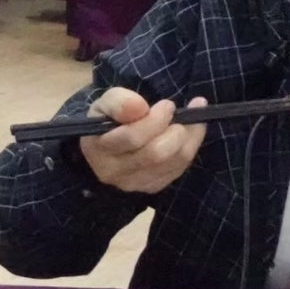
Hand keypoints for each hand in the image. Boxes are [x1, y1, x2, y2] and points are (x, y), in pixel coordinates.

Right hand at [76, 88, 207, 193]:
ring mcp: (134, 183)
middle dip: (176, 130)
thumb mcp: (106, 103)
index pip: (132, 137)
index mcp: (99, 148)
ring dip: (189, 137)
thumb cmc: (107, 120)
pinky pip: (179, 168)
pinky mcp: (152, 187)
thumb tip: (140, 107)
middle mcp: (114, 171)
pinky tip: (190, 132)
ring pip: (173, 162)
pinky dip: (190, 147)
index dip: (155, 120)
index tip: (167, 105)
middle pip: (156, 154)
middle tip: (178, 113)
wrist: (105, 147)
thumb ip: (119, 102)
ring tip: (190, 119)